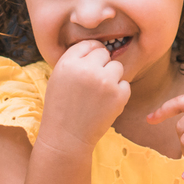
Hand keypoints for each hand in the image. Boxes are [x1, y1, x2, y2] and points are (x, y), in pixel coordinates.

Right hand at [37, 40, 129, 154]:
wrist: (66, 138)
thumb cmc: (61, 108)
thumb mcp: (58, 78)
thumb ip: (75, 60)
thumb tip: (98, 47)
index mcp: (68, 62)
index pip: (88, 44)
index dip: (90, 55)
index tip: (89, 67)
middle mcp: (86, 68)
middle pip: (104, 53)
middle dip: (101, 66)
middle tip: (92, 85)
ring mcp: (104, 81)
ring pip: (117, 67)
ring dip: (112, 78)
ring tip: (98, 95)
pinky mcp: (118, 95)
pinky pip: (125, 84)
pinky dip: (119, 93)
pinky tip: (105, 104)